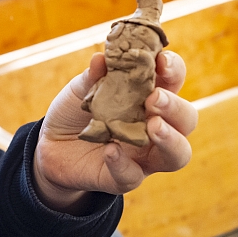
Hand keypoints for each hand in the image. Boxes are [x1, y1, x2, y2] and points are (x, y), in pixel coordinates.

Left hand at [32, 50, 197, 212]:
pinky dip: (122, 163)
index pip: (173, 80)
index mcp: (149, 96)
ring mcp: (144, 155)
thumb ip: (93, 76)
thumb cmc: (76, 111)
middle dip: (175, 107)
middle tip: (154, 98)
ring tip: (153, 127)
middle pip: (186, 119)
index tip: (161, 61)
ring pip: (178, 154)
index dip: (174, 69)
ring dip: (170, 139)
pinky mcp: (124, 177)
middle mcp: (156, 126)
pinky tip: (109, 150)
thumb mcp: (80, 89)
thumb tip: (100, 59)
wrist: (50, 145)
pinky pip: (132, 176)